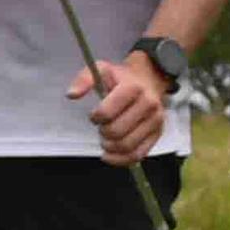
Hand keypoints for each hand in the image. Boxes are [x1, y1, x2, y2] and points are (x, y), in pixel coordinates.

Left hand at [69, 49, 170, 165]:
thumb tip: (71, 94)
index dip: (96, 117)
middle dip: (103, 132)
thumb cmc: (121, 78)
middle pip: (116, 131)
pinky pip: (137, 155)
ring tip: (106, 137)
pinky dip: (120, 160)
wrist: (149, 79)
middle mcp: (148, 105)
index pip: (107, 112)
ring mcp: (155, 121)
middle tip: (102, 126)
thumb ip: (84, 80)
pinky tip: (109, 154)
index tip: (95, 115)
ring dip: (109, 146)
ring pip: (127, 146)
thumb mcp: (101, 69)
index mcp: (133, 88)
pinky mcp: (157, 134)